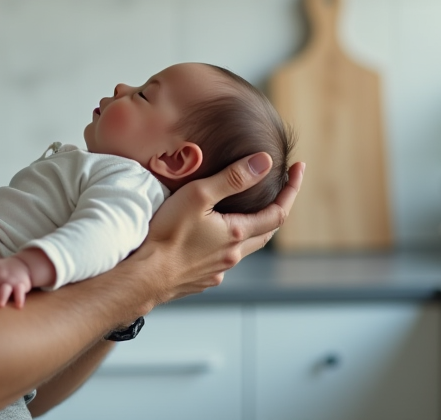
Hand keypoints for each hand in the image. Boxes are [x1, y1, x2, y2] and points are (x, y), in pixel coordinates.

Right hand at [137, 154, 304, 303]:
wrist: (142, 276)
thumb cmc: (166, 235)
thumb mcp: (199, 195)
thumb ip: (232, 178)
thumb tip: (264, 162)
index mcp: (236, 234)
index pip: (278, 212)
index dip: (292, 189)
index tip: (298, 168)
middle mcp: (232, 256)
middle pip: (266, 232)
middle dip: (276, 210)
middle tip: (278, 190)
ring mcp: (217, 270)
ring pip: (243, 248)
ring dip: (251, 229)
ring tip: (243, 211)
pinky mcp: (200, 279)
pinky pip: (222, 260)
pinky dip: (226, 245)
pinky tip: (211, 238)